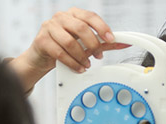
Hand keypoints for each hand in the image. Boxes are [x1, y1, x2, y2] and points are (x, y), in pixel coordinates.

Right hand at [9, 7, 128, 91]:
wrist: (42, 56)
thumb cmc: (65, 46)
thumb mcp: (85, 43)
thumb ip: (104, 42)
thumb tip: (123, 43)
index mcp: (74, 14)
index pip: (90, 16)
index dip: (102, 27)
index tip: (112, 39)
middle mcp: (61, 17)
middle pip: (81, 28)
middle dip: (93, 44)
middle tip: (98, 56)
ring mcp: (49, 27)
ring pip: (70, 41)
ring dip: (82, 56)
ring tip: (87, 64)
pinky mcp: (42, 40)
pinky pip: (59, 52)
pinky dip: (72, 62)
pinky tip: (78, 67)